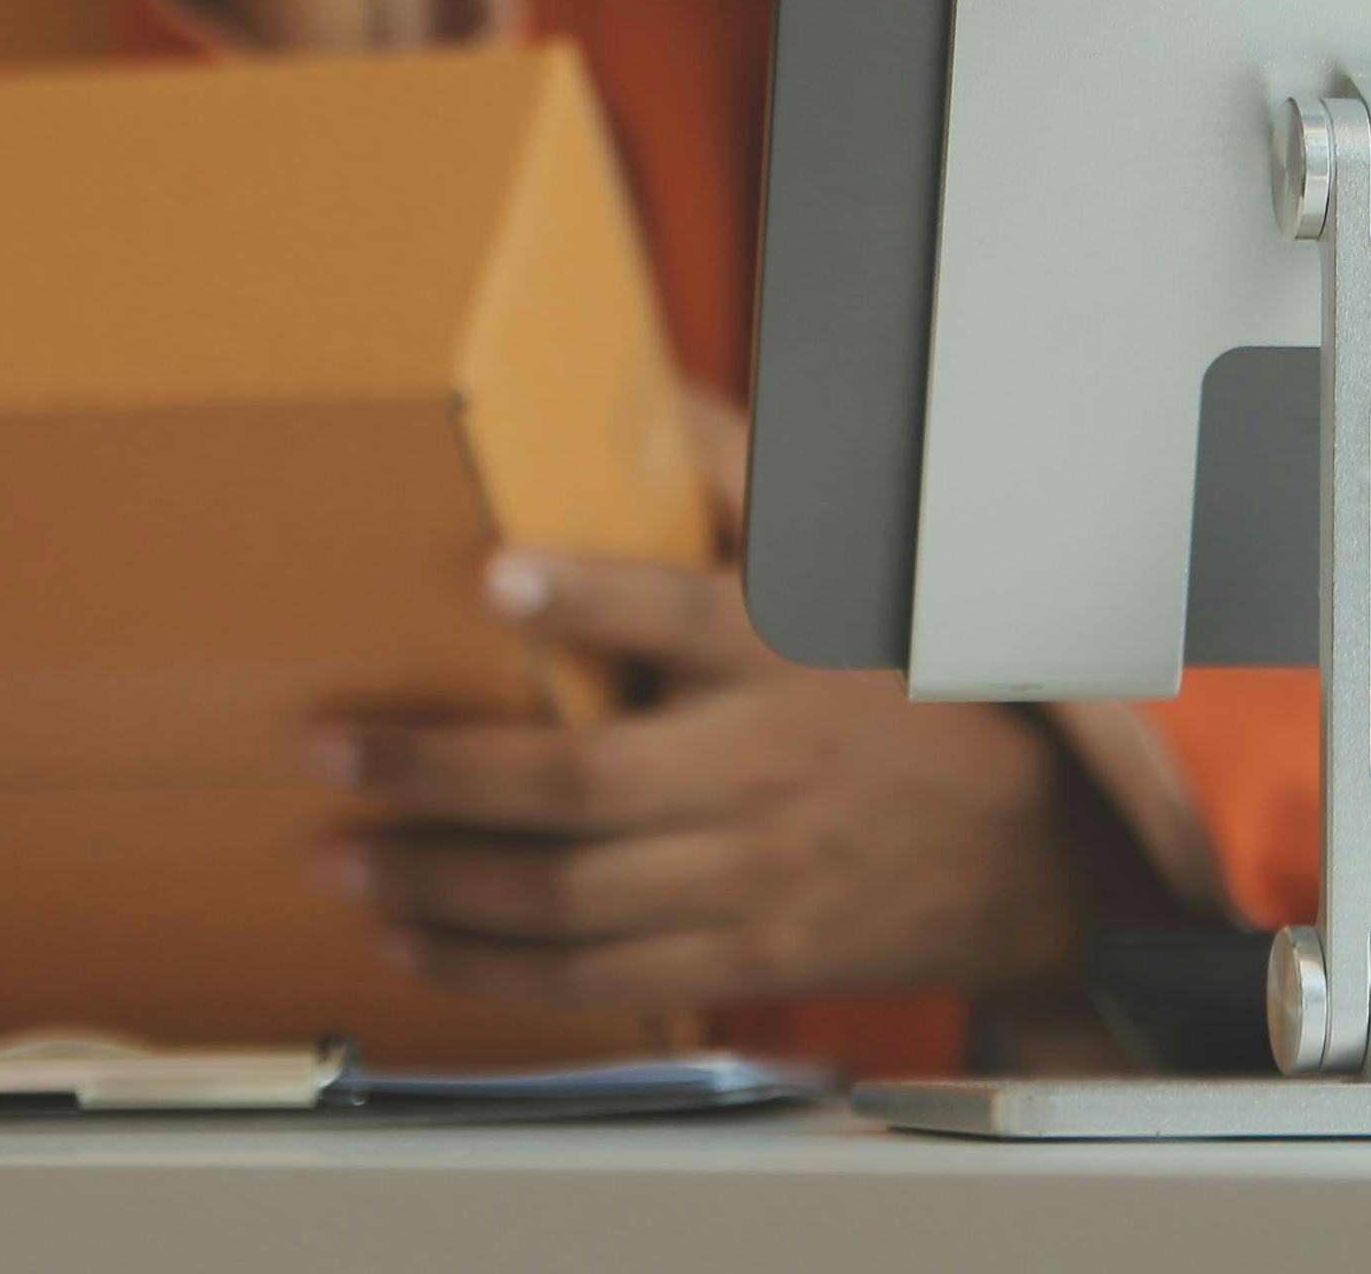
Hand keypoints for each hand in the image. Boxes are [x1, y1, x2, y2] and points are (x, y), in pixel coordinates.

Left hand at [311, 543, 1148, 1010]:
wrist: (1036, 856)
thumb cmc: (921, 698)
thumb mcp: (855, 576)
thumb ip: (747, 481)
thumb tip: (647, 392)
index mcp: (786, 657)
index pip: (682, 616)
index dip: (587, 595)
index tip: (493, 572)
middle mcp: (763, 769)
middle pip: (582, 785)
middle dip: (440, 777)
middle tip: (334, 755)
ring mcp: (752, 875)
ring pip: (572, 900)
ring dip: (443, 885)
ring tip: (348, 860)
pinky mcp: (745, 953)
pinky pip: (602, 978)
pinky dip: (498, 972)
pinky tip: (421, 943)